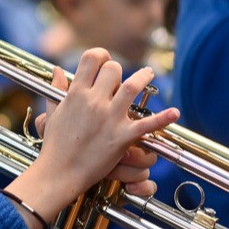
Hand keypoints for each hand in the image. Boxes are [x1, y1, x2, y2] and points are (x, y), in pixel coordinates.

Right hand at [4, 49, 178, 228]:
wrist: (59, 172)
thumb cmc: (55, 145)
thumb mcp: (53, 113)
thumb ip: (57, 89)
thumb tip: (58, 70)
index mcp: (76, 94)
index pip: (91, 59)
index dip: (100, 55)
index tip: (103, 60)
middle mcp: (93, 102)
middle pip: (113, 69)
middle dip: (117, 70)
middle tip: (121, 77)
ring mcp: (109, 118)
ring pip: (132, 87)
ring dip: (143, 77)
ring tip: (149, 73)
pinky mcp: (121, 137)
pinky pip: (146, 125)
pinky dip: (163, 119)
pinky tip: (175, 113)